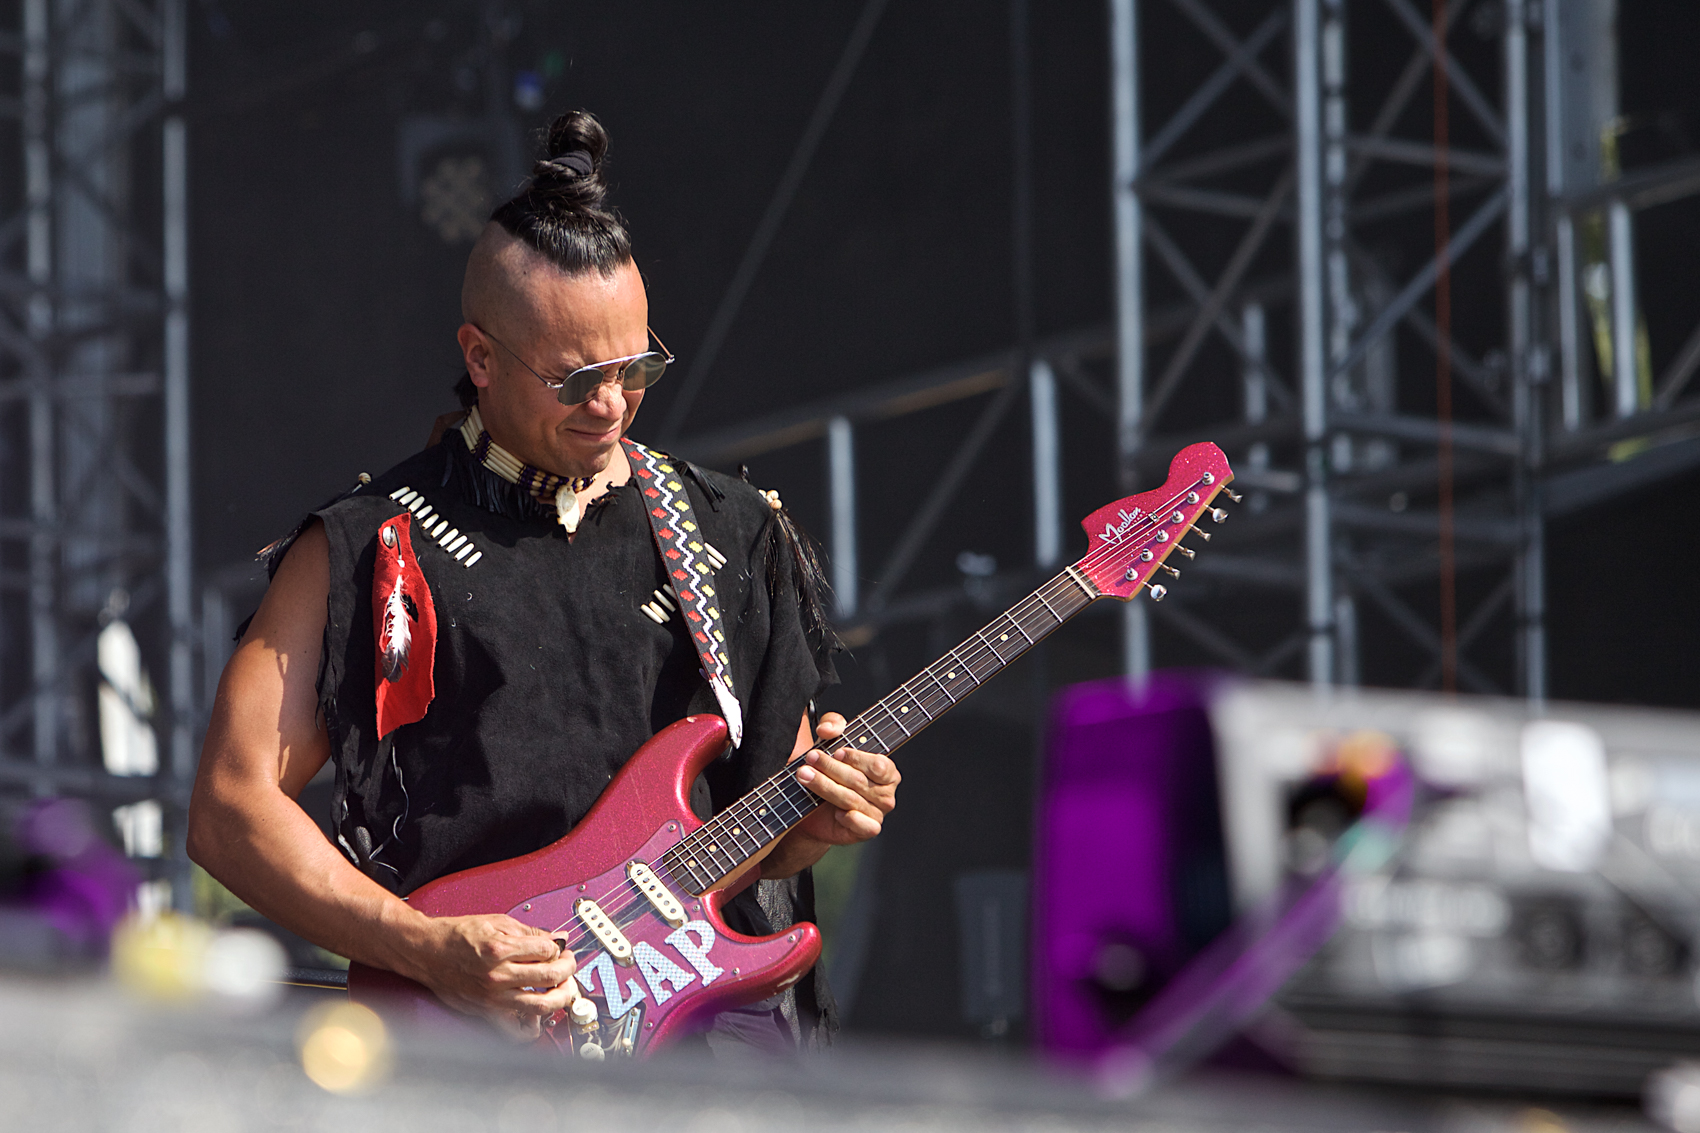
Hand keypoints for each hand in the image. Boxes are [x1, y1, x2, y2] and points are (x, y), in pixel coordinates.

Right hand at [403, 913, 578, 1041]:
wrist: (426, 952)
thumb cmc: (456, 936)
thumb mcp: (496, 922)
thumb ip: (530, 932)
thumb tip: (557, 938)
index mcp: (500, 949)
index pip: (548, 951)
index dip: (559, 948)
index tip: (559, 948)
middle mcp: (498, 976)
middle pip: (551, 977)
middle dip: (568, 968)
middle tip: (568, 964)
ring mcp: (492, 997)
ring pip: (542, 1005)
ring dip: (561, 996)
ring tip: (564, 988)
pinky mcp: (486, 1012)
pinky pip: (515, 1030)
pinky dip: (533, 1026)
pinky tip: (540, 1014)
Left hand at [791, 711, 899, 846]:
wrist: (810, 808)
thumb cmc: (827, 772)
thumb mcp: (830, 741)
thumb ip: (833, 725)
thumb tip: (829, 728)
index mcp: (887, 771)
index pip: (879, 764)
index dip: (857, 758)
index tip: (836, 751)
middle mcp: (886, 793)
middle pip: (859, 781)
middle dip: (831, 767)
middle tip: (810, 758)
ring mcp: (877, 814)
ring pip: (852, 800)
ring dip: (825, 786)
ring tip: (804, 775)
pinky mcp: (866, 830)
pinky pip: (862, 825)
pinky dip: (847, 818)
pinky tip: (834, 812)